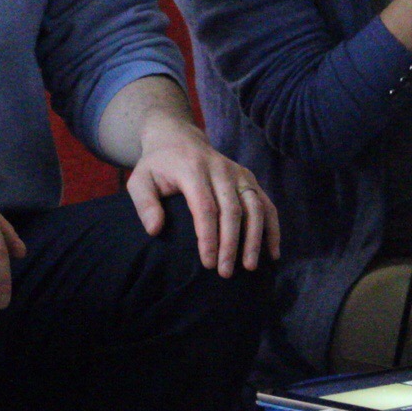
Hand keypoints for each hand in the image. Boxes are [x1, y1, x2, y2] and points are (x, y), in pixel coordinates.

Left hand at [127, 120, 278, 278]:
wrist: (179, 138)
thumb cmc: (158, 166)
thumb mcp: (139, 180)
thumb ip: (145, 204)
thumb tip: (155, 230)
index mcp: (193, 169)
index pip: (205, 207)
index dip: (209, 237)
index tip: (208, 263)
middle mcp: (220, 169)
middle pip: (233, 210)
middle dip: (231, 244)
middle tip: (226, 272)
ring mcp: (238, 173)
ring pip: (255, 207)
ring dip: (254, 238)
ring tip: (250, 266)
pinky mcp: (249, 178)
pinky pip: (266, 204)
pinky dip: (272, 228)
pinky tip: (272, 252)